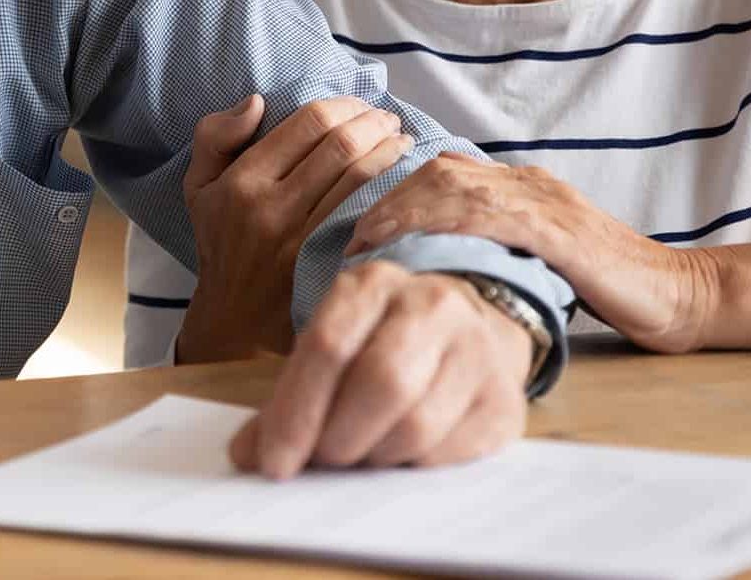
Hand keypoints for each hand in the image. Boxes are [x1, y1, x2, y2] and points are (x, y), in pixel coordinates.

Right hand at [175, 94, 412, 361]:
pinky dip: (390, 187)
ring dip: (389, 150)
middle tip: (387, 117)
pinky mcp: (326, 263)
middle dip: (372, 122)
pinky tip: (402, 177)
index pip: (307, 123)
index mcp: (242, 181)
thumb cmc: (222, 242)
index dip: (342, 105)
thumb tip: (257, 101)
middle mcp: (272, 208)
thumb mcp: (199, 185)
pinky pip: (367, 213)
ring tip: (400, 139)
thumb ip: (215, 135)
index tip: (358, 104)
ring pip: (360, 177)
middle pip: (340, 145)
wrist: (236, 321)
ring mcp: (302, 240)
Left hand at [229, 260, 530, 474]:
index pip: (328, 347)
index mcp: (372, 283)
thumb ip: (289, 395)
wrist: (470, 325)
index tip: (273, 463)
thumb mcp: (334, 344)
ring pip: (417, 424)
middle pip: (380, 382)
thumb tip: (246, 456)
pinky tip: (400, 456)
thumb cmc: (382, 339)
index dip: (296, 412)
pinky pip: (450, 453)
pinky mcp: (504, 400)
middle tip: (323, 460)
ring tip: (360, 455)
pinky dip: (413, 467)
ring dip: (375, 457)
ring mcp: (475, 349)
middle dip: (339, 438)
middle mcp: (429, 304)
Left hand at [344, 153, 706, 352]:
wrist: (674, 293)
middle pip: (438, 172)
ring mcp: (542, 200)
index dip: (393, 193)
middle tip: (353, 236)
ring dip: (405, 211)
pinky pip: (493, 214)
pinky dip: (448, 224)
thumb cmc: (600, 283)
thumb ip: (489, 241)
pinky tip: (420, 242)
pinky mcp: (558, 229)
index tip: (359, 224)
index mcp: (516, 185)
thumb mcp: (533, 253)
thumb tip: (427, 253)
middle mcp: (524, 182)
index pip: (439, 172)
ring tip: (371, 242)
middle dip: (388, 199)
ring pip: (456, 186)